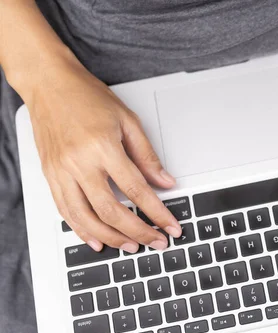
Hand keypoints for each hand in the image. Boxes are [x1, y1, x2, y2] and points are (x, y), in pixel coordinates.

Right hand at [28, 58, 180, 252]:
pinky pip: (65, 211)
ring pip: (86, 218)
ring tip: (132, 247)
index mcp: (102, 147)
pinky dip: (82, 230)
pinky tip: (97, 240)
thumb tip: (166, 182)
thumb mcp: (128, 120)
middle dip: (138, 232)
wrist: (48, 83)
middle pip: (112, 210)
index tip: (171, 227)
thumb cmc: (87, 97)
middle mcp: (79, 163)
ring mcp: (61, 172)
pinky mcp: (50, 176)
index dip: (157, 213)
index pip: (137, 190)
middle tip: (156, 243)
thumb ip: (147, 156)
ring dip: (111, 238)